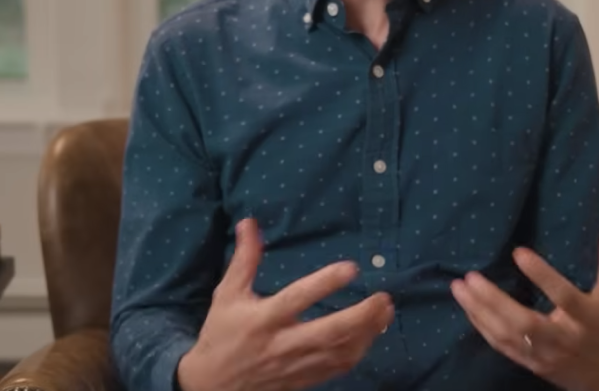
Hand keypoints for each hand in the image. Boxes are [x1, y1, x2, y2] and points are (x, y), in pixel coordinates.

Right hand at [177, 218, 394, 390]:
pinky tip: (371, 334)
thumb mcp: (227, 294)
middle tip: (384, 298)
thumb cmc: (221, 334)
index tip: (352, 268)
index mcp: (263, 319)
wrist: (212, 386)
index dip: (325, 283)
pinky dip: (358, 351)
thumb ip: (244, 260)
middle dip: (361, 317)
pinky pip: (337, 368)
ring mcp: (296, 365)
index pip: (297, 299)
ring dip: (367, 333)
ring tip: (385, 311)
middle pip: (328, 333)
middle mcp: (282, 344)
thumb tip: (250, 222)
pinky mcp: (304, 379)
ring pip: (339, 353)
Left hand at [450, 211, 598, 390]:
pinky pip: (504, 348)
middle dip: (494, 302)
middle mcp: (565, 339)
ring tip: (460, 288)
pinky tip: (468, 309)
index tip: (518, 252)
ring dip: (481, 313)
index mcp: (589, 318)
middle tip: (470, 277)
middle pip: (525, 323)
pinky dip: (484, 328)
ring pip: (509, 337)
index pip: (565, 297)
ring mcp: (547, 355)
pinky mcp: (533, 365)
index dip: (543, 276)